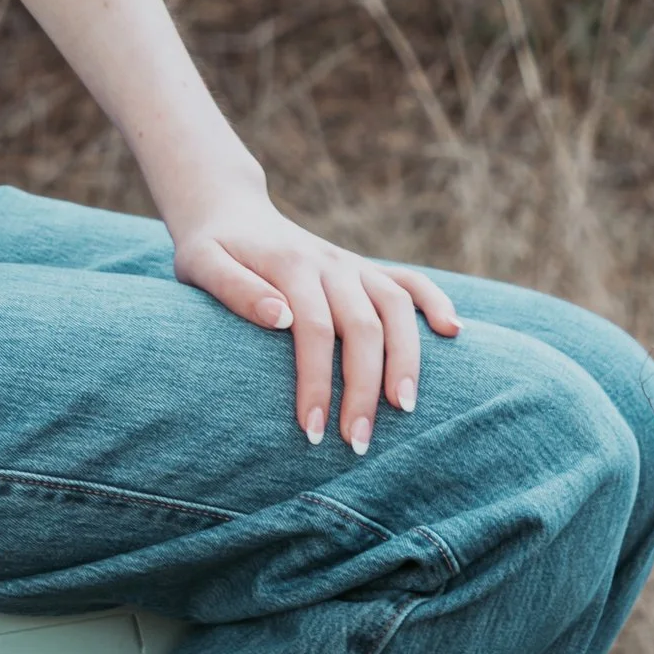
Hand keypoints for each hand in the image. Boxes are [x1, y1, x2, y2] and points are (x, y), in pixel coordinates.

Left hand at [169, 196, 460, 452]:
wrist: (228, 211)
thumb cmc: (210, 250)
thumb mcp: (201, 264)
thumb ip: (234, 288)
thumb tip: (279, 318)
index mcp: (290, 264)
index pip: (313, 329)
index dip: (317, 382)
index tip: (312, 430)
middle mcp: (330, 263)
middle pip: (362, 326)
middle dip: (365, 388)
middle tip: (358, 442)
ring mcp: (352, 265)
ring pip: (395, 306)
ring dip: (407, 358)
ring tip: (406, 409)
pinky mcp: (364, 269)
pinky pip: (410, 280)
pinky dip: (435, 301)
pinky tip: (452, 333)